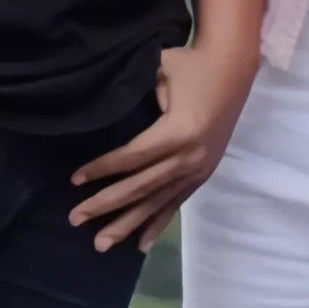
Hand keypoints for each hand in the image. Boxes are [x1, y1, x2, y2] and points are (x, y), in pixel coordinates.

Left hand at [68, 42, 257, 253]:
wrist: (233, 66)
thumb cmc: (191, 63)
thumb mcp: (159, 72)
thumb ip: (138, 98)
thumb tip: (110, 121)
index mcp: (177, 132)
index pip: (131, 158)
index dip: (101, 169)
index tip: (75, 179)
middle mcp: (188, 158)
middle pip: (139, 187)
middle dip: (104, 205)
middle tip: (75, 219)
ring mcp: (198, 169)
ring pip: (157, 203)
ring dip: (127, 224)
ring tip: (101, 243)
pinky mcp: (203, 173)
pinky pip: (176, 203)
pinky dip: (157, 223)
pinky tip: (140, 243)